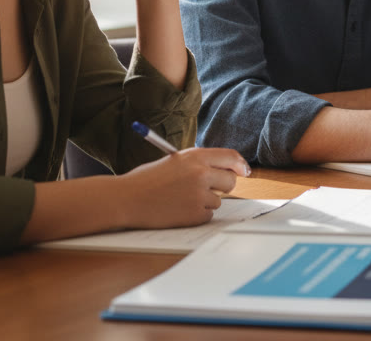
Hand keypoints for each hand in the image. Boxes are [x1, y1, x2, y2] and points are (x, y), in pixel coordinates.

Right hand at [115, 148, 250, 228]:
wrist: (127, 198)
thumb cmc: (147, 179)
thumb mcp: (175, 161)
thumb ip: (199, 163)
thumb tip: (225, 169)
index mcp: (196, 156)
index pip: (231, 157)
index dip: (240, 165)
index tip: (244, 171)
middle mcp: (201, 174)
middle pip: (231, 181)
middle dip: (223, 185)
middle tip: (209, 188)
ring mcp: (199, 195)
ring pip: (218, 200)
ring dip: (205, 201)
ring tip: (180, 198)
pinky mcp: (195, 214)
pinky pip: (208, 215)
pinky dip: (197, 214)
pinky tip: (178, 209)